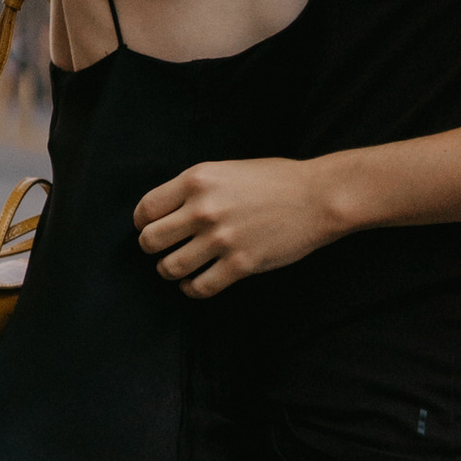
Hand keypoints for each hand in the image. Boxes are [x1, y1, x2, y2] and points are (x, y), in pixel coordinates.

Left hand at [134, 154, 343, 295]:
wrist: (317, 197)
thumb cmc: (274, 180)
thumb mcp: (226, 170)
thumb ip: (195, 188)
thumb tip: (165, 211)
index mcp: (197, 180)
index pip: (146, 209)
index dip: (143, 223)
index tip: (151, 228)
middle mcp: (203, 209)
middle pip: (150, 241)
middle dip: (152, 248)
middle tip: (166, 249)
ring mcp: (222, 238)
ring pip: (169, 268)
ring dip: (169, 271)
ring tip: (179, 268)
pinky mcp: (240, 264)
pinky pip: (199, 287)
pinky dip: (192, 289)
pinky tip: (196, 283)